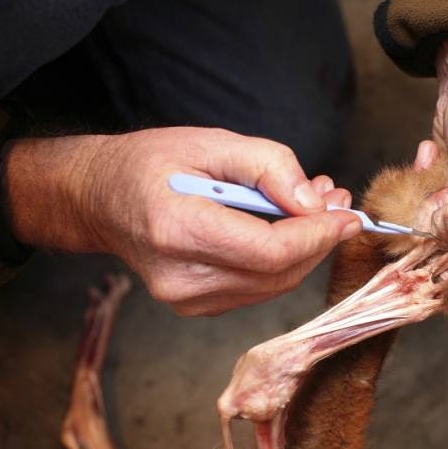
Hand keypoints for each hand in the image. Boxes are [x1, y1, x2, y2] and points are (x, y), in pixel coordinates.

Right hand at [4, 127, 361, 314]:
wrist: (98, 198)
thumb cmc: (149, 163)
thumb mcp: (211, 142)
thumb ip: (268, 166)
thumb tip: (315, 203)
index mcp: (178, 231)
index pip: (270, 251)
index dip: (319, 236)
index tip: (350, 215)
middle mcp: (181, 277)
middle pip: (278, 274)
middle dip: (318, 241)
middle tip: (338, 203)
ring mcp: (186, 299)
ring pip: (274, 286)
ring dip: (305, 250)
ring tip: (315, 208)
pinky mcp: (195, 306)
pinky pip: (258, 288)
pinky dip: (282, 262)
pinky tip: (286, 227)